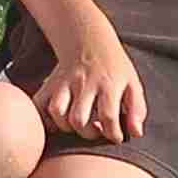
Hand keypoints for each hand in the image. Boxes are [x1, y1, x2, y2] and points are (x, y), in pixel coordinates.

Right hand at [34, 37, 148, 145]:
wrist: (88, 40)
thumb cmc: (114, 66)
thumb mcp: (133, 84)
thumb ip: (137, 110)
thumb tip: (135, 133)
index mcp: (108, 84)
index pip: (108, 116)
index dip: (113, 134)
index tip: (116, 137)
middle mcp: (84, 83)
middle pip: (78, 119)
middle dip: (88, 133)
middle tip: (96, 130)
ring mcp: (65, 83)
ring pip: (57, 112)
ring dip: (67, 126)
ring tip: (78, 125)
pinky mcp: (51, 83)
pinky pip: (40, 104)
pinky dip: (45, 117)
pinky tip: (58, 121)